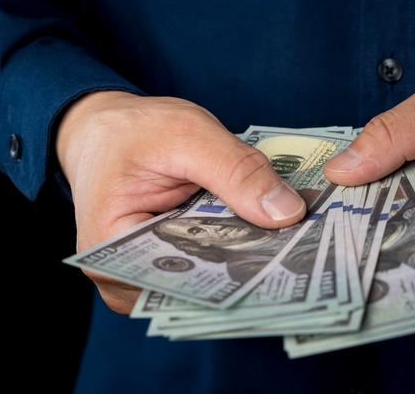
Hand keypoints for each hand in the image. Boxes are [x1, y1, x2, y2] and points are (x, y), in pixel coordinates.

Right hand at [56, 91, 305, 313]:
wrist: (109, 129)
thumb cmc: (132, 131)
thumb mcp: (186, 134)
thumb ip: (236, 170)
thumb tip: (288, 213)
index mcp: (107, 253)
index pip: (179, 281)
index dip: (236, 275)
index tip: (288, 263)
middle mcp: (126, 278)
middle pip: (198, 286)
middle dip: (250, 267)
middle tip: (306, 252)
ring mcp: (150, 276)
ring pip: (210, 278)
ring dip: (250, 257)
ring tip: (297, 243)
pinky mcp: (173, 263)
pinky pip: (212, 263)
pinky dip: (240, 246)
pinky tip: (273, 233)